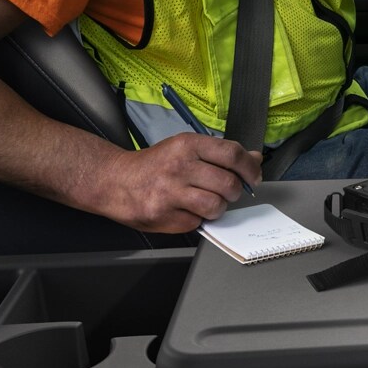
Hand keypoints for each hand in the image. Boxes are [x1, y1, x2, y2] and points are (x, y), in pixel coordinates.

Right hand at [89, 133, 263, 232]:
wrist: (113, 181)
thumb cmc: (154, 165)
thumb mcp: (185, 148)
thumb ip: (220, 154)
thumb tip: (254, 158)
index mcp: (187, 145)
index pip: (232, 154)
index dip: (250, 167)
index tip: (254, 176)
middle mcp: (179, 167)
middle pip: (228, 183)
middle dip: (234, 191)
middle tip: (226, 191)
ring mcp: (170, 193)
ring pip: (216, 206)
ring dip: (217, 208)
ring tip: (207, 202)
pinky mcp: (163, 215)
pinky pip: (197, 222)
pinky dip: (197, 219)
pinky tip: (185, 209)